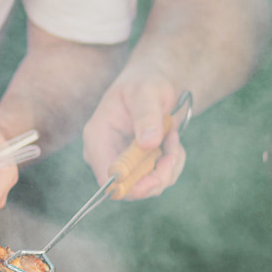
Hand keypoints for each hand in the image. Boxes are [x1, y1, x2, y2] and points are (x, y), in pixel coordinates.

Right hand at [82, 66, 186, 199]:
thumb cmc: (146, 82)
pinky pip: (157, 178)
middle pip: (130, 188)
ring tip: (172, 137)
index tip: (159, 177)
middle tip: (174, 150)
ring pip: (148, 185)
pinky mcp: (136, 165)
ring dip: (169, 165)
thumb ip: (147, 115)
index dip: (133, 187)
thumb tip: (149, 143)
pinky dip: (171, 163)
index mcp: (97, 137)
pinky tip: (171, 141)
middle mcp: (105, 154)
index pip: (108, 179)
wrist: (153, 83)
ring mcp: (120, 161)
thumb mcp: (147, 92)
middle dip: (159, 174)